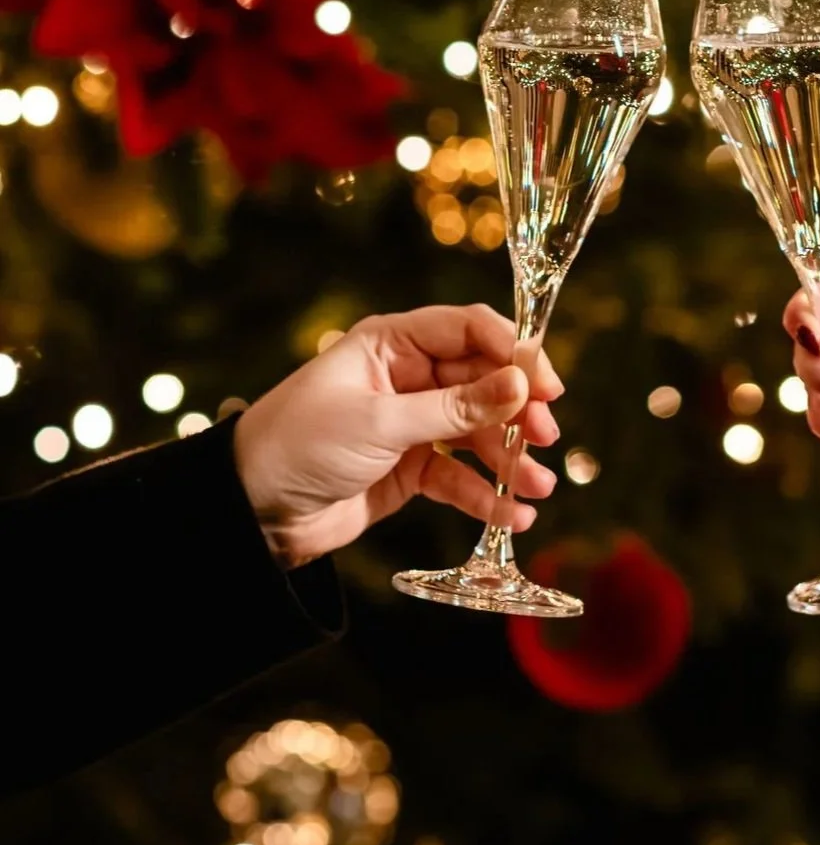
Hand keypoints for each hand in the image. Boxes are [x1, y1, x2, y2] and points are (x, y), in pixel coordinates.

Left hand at [234, 305, 562, 568]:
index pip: (469, 330)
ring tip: (538, 487)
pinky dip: (485, 494)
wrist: (248, 514)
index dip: (513, 351)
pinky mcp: (410, 467)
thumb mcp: (379, 423)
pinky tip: (511, 513)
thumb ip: (453, 408)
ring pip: (477, 431)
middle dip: (518, 410)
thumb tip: (520, 386)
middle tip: (546, 437)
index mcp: (392, 344)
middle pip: (483, 381)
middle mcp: (407, 377)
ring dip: (510, 458)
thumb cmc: (299, 446)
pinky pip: (459, 475)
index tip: (544, 385)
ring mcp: (411, 422)